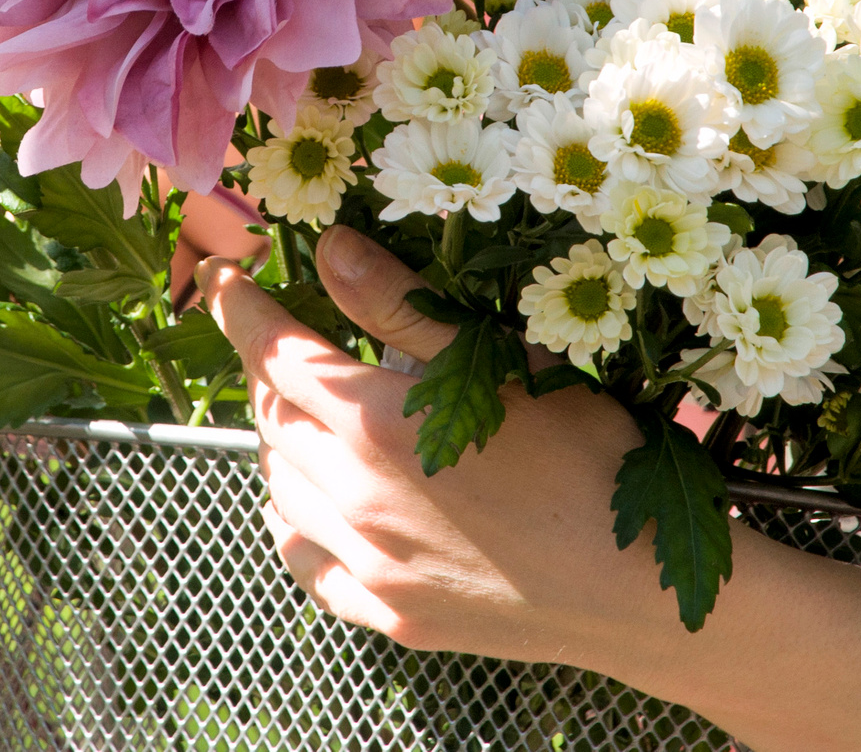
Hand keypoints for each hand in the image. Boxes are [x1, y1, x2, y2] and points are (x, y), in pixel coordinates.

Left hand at [199, 226, 669, 670]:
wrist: (637, 587)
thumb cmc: (587, 458)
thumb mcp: (501, 362)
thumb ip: (402, 306)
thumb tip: (327, 248)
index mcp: (381, 423)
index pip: (277, 353)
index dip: (242, 309)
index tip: (223, 279)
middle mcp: (356, 497)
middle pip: (273, 417)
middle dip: (269, 368)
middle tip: (289, 340)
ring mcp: (366, 564)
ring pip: (280, 487)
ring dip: (281, 442)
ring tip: (314, 415)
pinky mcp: (386, 612)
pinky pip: (305, 561)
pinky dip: (296, 520)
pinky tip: (319, 502)